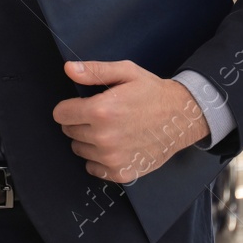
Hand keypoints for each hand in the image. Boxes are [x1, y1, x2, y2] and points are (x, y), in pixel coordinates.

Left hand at [51, 60, 209, 183]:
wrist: (182, 118)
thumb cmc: (153, 93)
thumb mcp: (126, 72)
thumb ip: (94, 71)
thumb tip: (69, 69)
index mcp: (101, 110)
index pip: (61, 114)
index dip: (70, 107)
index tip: (83, 105)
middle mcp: (104, 137)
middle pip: (69, 132)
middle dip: (80, 122)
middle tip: (102, 116)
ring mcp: (113, 158)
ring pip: (79, 150)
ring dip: (89, 141)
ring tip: (111, 130)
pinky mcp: (122, 173)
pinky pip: (93, 168)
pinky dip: (99, 159)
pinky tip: (115, 146)